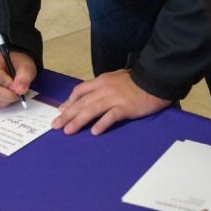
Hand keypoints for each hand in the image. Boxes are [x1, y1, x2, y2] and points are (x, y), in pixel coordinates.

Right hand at [0, 49, 35, 108]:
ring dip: (7, 99)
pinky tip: (8, 94)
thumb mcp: (26, 65)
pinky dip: (3, 102)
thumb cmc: (17, 61)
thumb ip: (24, 77)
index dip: (6, 83)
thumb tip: (20, 91)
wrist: (12, 62)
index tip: (16, 85)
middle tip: (19, 91)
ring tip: (14, 91)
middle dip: (9, 94)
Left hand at [52, 69, 169, 135]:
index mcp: (101, 81)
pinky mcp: (125, 107)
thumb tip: (91, 95)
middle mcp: (104, 89)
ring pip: (91, 110)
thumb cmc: (137, 81)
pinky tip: (94, 132)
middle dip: (67, 114)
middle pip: (81, 103)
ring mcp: (114, 98)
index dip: (69, 101)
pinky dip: (102, 124)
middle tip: (56, 125)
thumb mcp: (116, 78)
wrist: (155, 80)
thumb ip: (103, 86)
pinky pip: (111, 116)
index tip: (62, 110)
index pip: (80, 91)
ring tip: (68, 131)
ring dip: (78, 121)